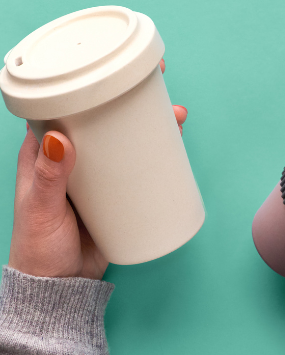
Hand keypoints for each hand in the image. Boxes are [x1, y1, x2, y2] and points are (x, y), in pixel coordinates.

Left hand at [8, 59, 187, 279]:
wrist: (59, 288)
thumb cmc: (39, 248)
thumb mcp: (43, 210)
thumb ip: (52, 178)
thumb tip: (61, 137)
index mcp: (45, 152)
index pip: (64, 106)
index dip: (86, 83)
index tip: (109, 66)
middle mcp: (73, 158)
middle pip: (103, 120)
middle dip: (130, 101)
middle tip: (155, 86)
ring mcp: (97, 177)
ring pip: (125, 142)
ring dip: (150, 125)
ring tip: (175, 118)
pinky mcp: (117, 196)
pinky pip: (139, 169)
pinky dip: (157, 155)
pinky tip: (175, 148)